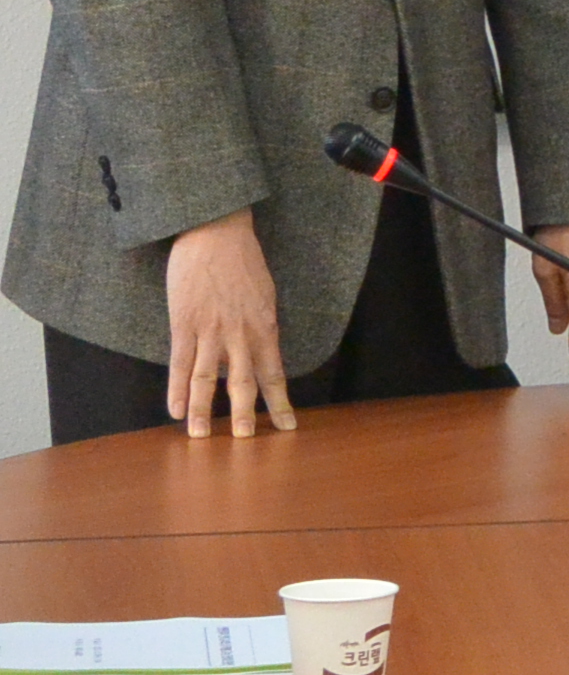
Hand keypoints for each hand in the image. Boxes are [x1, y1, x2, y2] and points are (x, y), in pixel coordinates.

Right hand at [166, 208, 295, 437]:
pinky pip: (180, 363)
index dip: (281, 401)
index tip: (288, 426)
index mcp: (265, 326)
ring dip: (204, 411)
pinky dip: (176, 389)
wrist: (215, 231)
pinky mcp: (184, 324)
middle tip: (245, 442)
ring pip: (208, 379)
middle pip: (244, 382)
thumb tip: (259, 351)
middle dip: (246, 415)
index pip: (275, 373)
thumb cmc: (241, 260)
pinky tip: (174, 411)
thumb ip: (260, 325)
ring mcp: (211, 330)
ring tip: (201, 438)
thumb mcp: (264, 294)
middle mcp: (241, 334)